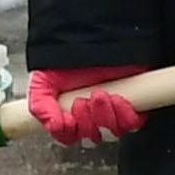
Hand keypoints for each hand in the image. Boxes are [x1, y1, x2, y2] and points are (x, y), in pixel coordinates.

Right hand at [22, 64, 146, 145]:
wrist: (90, 37)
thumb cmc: (65, 59)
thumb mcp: (42, 81)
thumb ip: (40, 106)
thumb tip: (54, 126)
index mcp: (69, 114)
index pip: (69, 137)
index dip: (68, 132)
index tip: (67, 119)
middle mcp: (92, 116)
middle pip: (92, 136)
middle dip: (86, 121)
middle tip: (82, 101)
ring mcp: (114, 112)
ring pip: (113, 131)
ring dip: (105, 116)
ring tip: (99, 94)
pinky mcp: (133, 104)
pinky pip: (133, 122)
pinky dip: (125, 113)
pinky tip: (116, 97)